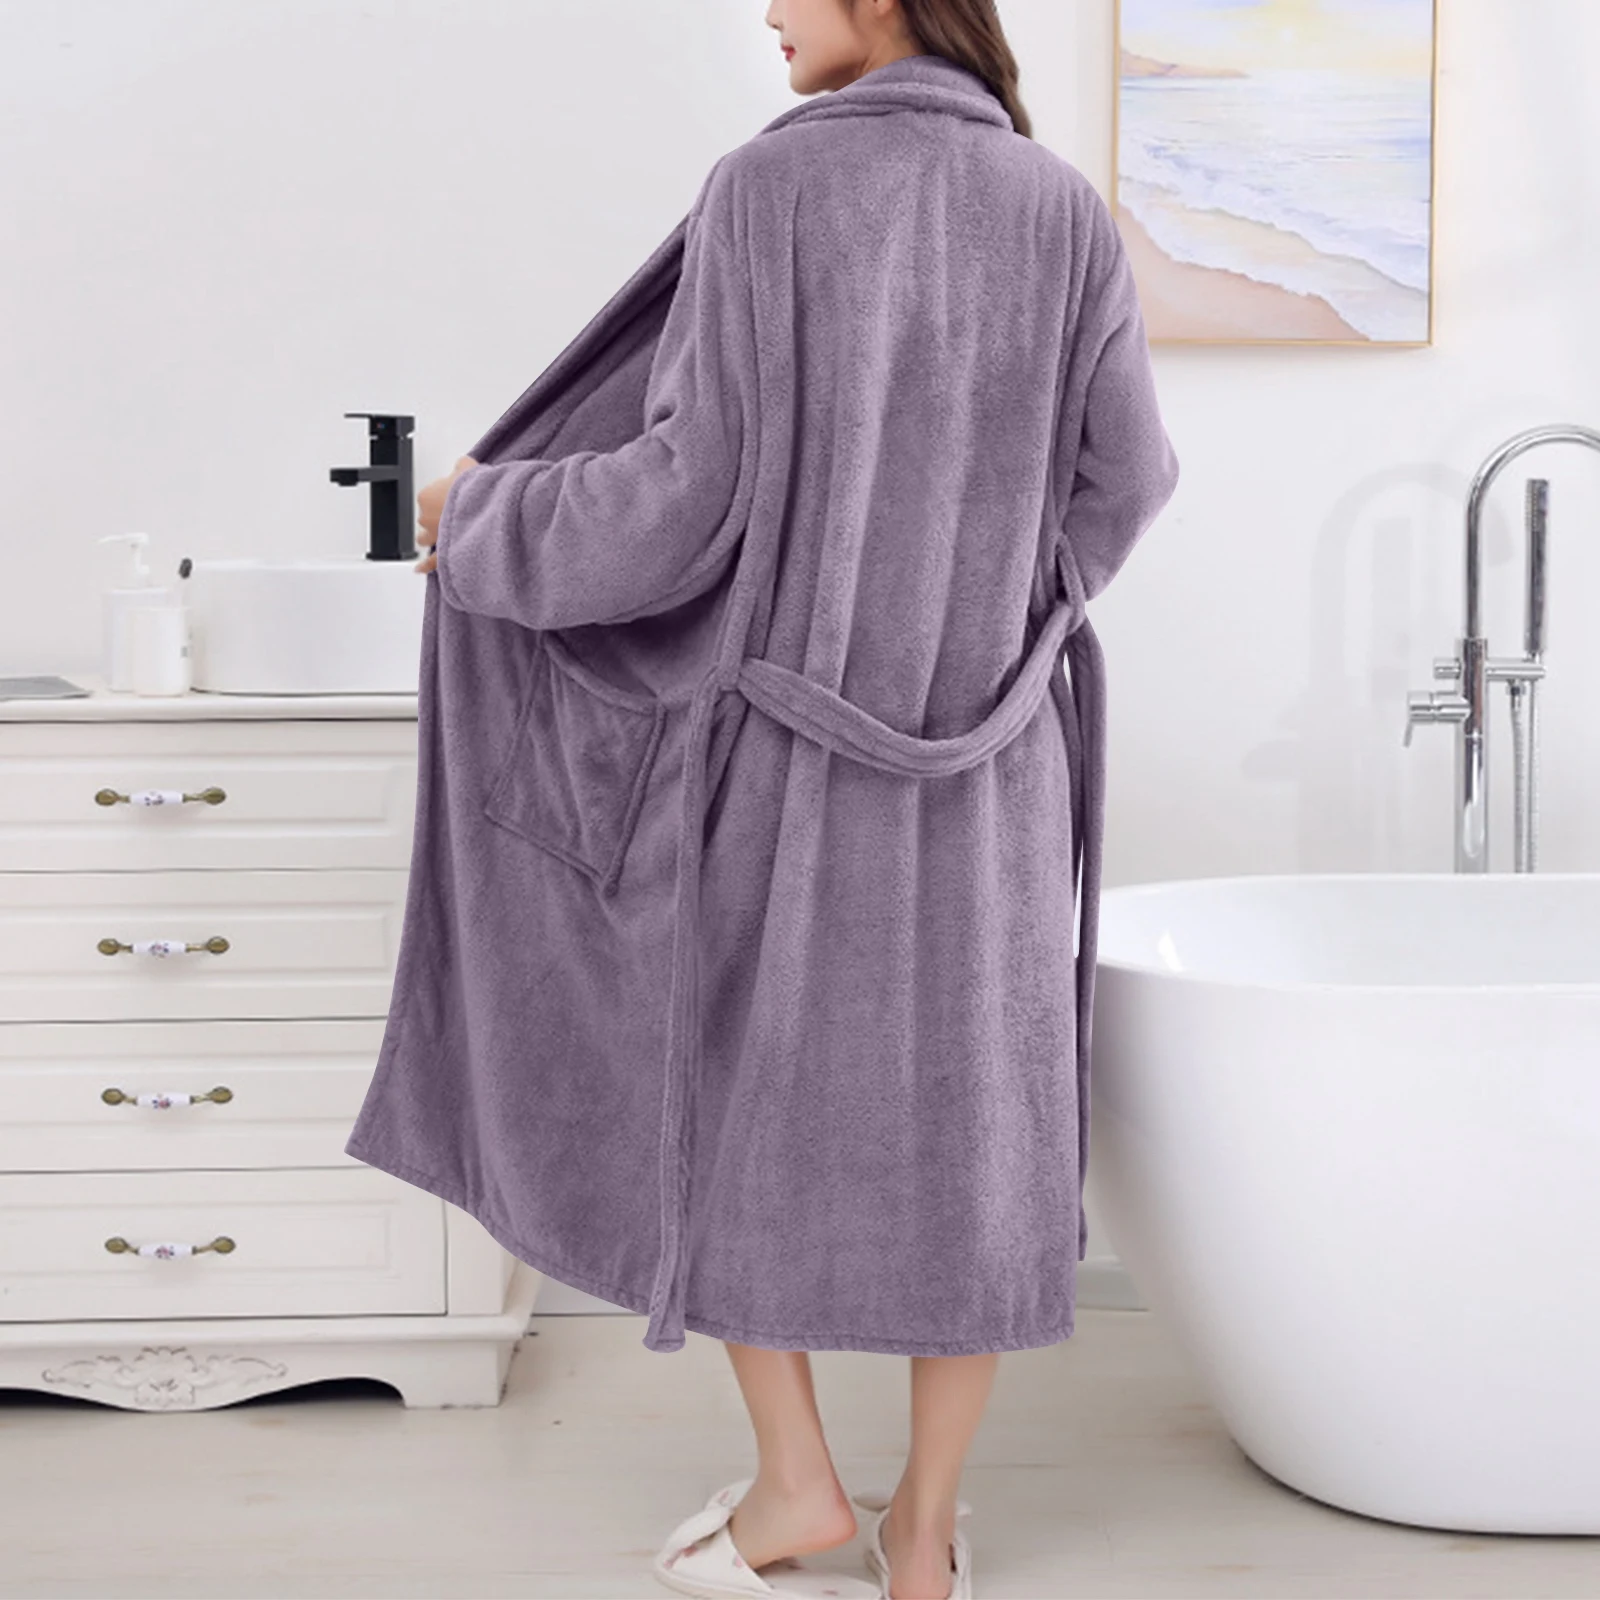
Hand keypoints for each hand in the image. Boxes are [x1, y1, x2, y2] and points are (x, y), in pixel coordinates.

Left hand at [415, 455, 477, 572]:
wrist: (486, 509)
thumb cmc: (475, 491)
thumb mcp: (467, 467)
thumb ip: (461, 466)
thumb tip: (463, 465)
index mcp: (426, 496)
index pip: (428, 496)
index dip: (442, 496)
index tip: (456, 496)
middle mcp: (425, 518)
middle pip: (424, 519)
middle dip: (434, 518)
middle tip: (448, 515)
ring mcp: (434, 536)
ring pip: (424, 539)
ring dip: (430, 537)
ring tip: (438, 537)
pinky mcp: (444, 552)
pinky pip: (431, 562)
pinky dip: (425, 565)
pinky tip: (419, 568)